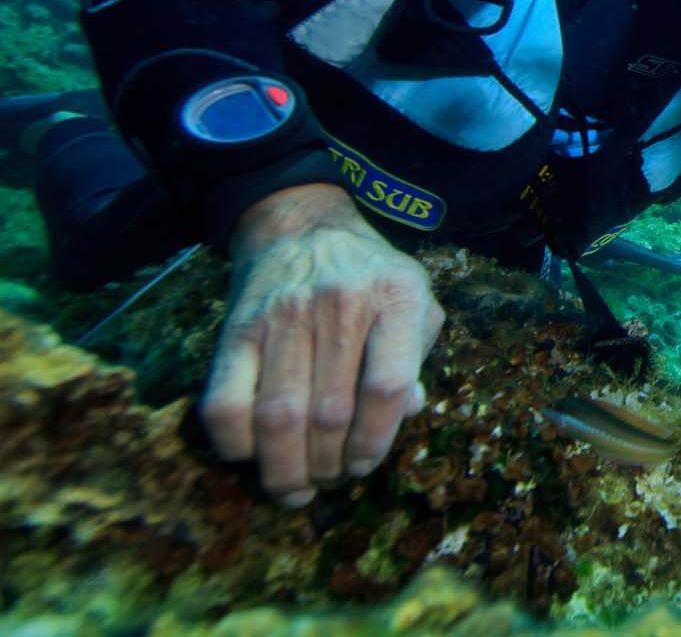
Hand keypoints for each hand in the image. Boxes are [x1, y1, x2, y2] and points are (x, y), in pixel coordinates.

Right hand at [201, 183, 442, 506]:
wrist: (302, 229)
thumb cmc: (370, 277)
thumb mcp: (415, 300)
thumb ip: (418, 357)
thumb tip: (408, 413)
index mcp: (396, 296)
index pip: (388, 386)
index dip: (376, 441)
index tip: (364, 464)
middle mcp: (341, 303)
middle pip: (329, 413)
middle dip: (330, 466)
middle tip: (329, 480)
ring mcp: (283, 315)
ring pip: (277, 418)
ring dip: (285, 470)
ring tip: (295, 488)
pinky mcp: (235, 330)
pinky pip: (224, 404)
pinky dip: (235, 444)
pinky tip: (253, 455)